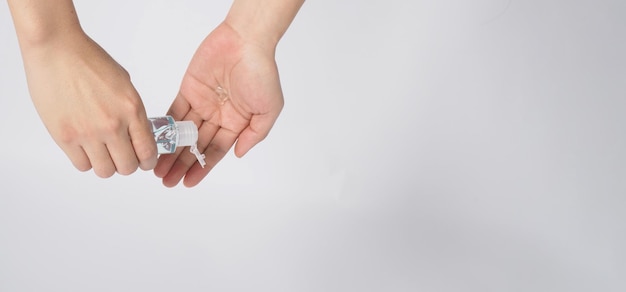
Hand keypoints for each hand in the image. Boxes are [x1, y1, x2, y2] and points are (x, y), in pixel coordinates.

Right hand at [22, 31, 157, 176]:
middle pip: (127, 167)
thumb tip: (136, 133)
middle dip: (127, 164)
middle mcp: (112, 125)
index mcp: (132, 110)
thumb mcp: (125, 85)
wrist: (57, 49)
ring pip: (104, 171)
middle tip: (122, 155)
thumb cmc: (89, 61)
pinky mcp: (65, 137)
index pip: (147, 152)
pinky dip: (86, 160)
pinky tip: (85, 147)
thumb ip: (132, 111)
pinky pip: (81, 164)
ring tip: (102, 152)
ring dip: (106, 164)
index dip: (147, 161)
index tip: (144, 160)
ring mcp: (88, 133)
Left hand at [154, 22, 283, 186]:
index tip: (188, 182)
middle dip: (182, 165)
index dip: (202, 168)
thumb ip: (254, 135)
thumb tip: (237, 154)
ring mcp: (203, 103)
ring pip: (183, 133)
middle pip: (197, 146)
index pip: (216, 151)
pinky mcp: (189, 89)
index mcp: (238, 123)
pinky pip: (175, 111)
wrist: (245, 41)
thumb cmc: (261, 73)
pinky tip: (156, 141)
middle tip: (166, 181)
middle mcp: (219, 116)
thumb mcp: (269, 109)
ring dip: (171, 151)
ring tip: (157, 169)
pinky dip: (165, 126)